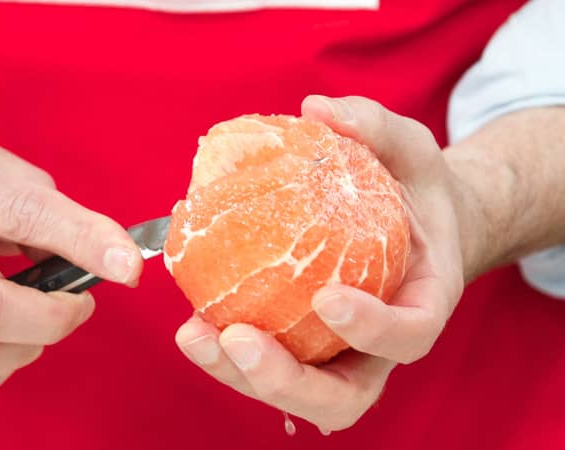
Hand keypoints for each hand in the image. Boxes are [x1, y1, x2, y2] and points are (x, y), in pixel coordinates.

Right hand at [0, 129, 142, 401]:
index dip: (86, 242)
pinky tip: (8, 337)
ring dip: (31, 347)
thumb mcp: (2, 168)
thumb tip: (107, 261)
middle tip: (78, 301)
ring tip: (40, 317)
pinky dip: (3, 369)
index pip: (25, 217)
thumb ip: (57, 213)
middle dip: (55, 317)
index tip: (129, 265)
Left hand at [175, 95, 473, 431]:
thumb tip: (316, 109)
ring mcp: (339, 354)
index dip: (373, 330)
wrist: (414, 223)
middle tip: (237, 340)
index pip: (409, 335)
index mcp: (421, 302)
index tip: (328, 298)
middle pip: (341, 397)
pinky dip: (227, 351)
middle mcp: (379, 345)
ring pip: (296, 393)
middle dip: (287, 380)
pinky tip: (192, 319)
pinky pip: (267, 361)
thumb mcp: (411, 148)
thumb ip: (374, 127)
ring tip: (193, 334)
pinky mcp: (302, 345)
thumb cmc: (416, 190)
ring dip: (239, 374)